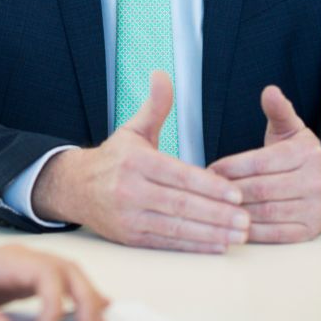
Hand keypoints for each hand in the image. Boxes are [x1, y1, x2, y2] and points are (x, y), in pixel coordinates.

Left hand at [0, 244, 108, 320]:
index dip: (53, 302)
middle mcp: (17, 259)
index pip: (43, 273)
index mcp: (0, 260)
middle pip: (65, 269)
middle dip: (84, 297)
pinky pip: (58, 285)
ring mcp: (23, 268)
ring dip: (86, 298)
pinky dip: (77, 296)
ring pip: (67, 275)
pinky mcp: (23, 281)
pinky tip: (92, 311)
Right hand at [31, 71, 249, 252]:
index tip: (236, 193)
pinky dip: (194, 246)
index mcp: (135, 161)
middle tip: (246, 219)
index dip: (209, 186)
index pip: (179, 175)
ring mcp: (129, 216)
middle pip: (180, 204)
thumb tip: (162, 75)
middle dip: (217, 214)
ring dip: (211, 234)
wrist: (74, 188)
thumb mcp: (133, 130)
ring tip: (239, 236)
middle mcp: (130, 190)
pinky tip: (217, 245)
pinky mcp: (130, 237)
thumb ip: (155, 106)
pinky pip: (167, 243)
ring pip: (176, 227)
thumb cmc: (113, 160)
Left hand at [206, 86, 320, 243]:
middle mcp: (313, 181)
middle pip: (260, 189)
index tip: (210, 169)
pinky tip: (233, 225)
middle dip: (229, 191)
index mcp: (305, 154)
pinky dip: (251, 231)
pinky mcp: (309, 231)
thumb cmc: (302, 157)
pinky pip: (274, 234)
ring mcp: (313, 208)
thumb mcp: (292, 130)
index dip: (231, 167)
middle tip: (205, 191)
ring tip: (215, 208)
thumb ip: (278, 111)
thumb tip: (269, 90)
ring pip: (265, 213)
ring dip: (236, 212)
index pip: (260, 161)